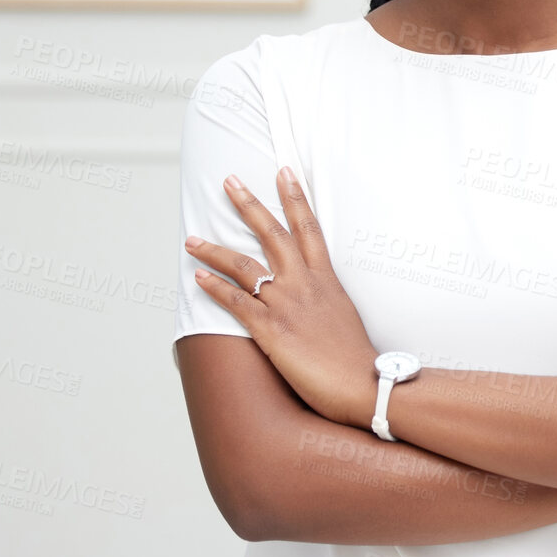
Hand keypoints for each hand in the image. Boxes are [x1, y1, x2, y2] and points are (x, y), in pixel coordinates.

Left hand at [184, 167, 378, 428]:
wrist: (364, 383)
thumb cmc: (356, 358)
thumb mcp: (345, 316)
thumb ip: (326, 300)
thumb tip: (316, 299)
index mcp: (326, 279)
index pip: (309, 228)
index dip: (295, 198)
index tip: (284, 172)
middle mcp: (304, 284)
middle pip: (273, 234)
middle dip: (248, 205)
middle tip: (229, 181)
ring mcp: (287, 304)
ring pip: (245, 265)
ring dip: (214, 250)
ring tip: (191, 238)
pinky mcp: (271, 329)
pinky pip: (237, 302)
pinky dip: (214, 287)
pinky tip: (197, 277)